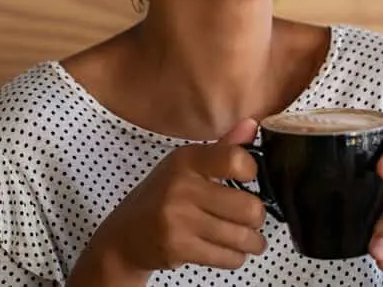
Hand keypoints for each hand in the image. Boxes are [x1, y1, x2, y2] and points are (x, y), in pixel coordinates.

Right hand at [69, 119, 266, 284]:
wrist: (125, 234)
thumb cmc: (162, 196)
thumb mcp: (186, 166)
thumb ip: (223, 148)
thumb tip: (253, 124)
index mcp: (186, 160)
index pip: (235, 160)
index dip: (251, 171)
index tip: (248, 179)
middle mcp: (181, 186)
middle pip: (249, 207)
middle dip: (257, 218)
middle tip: (251, 218)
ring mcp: (178, 218)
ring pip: (243, 237)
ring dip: (252, 242)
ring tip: (248, 239)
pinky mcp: (178, 247)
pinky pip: (229, 258)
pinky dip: (236, 257)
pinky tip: (229, 250)